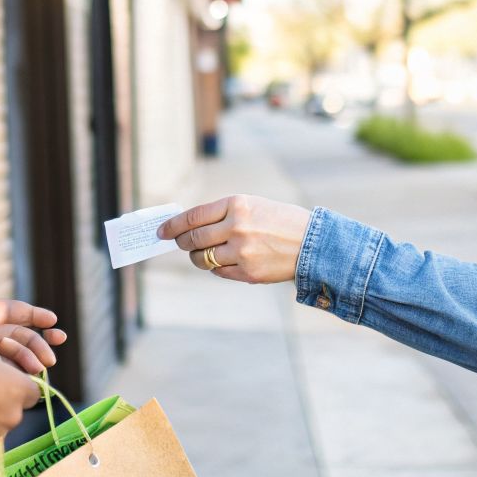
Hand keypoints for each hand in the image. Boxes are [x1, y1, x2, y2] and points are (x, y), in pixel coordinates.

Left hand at [157, 195, 313, 283]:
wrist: (313, 243)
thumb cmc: (280, 221)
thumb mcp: (253, 205)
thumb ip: (224, 214)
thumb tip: (191, 226)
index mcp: (237, 204)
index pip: (193, 216)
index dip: (173, 225)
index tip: (162, 231)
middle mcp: (237, 227)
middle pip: (194, 239)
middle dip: (181, 242)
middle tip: (178, 243)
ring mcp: (242, 251)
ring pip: (203, 259)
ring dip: (196, 257)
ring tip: (199, 254)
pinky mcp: (247, 272)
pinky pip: (219, 272)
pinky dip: (215, 268)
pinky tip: (221, 262)